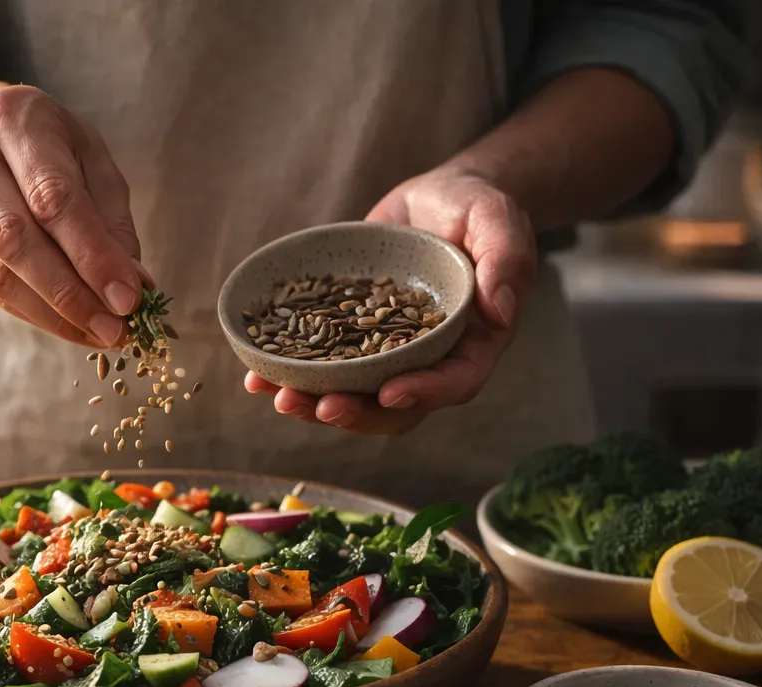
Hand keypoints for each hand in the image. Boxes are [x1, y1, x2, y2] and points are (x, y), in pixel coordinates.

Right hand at [0, 84, 144, 346]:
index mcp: (14, 120)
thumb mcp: (91, 158)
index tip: (129, 298)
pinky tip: (70, 326)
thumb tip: (132, 286)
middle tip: (115, 328)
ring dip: (52, 313)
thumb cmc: (50, 143)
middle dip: (70, 293)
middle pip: (15, 239)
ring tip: (98, 333)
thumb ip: (111, 219)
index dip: (91, 254)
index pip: (52, 198)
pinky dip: (34, 313)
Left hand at [246, 169, 536, 433]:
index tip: (388, 393)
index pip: (454, 382)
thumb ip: (505, 261)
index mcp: (472, 344)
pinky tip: (255, 375)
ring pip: (355, 394)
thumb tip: (501, 312)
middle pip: (397, 405)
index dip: (423, 393)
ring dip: (316, 403)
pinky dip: (291, 373)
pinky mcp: (351, 337)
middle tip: (318, 407)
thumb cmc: (475, 209)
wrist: (438, 199)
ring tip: (278, 397)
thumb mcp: (497, 220)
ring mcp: (387, 353)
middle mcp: (429, 359)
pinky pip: (324, 365)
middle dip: (356, 412)